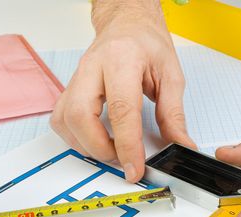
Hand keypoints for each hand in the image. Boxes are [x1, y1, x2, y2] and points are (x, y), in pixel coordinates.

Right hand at [51, 0, 194, 182]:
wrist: (126, 24)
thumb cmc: (146, 43)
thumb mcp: (170, 74)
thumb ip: (173, 113)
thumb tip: (179, 144)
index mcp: (122, 59)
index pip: (121, 109)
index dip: (127, 145)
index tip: (134, 168)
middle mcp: (92, 67)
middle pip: (80, 116)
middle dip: (99, 148)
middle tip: (121, 158)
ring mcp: (76, 77)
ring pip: (65, 120)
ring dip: (86, 145)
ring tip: (111, 149)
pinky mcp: (69, 88)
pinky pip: (60, 119)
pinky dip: (75, 137)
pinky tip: (94, 139)